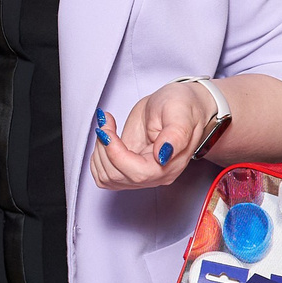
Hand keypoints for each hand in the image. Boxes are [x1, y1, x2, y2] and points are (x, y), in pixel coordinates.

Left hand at [89, 81, 218, 190]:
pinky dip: (97, 155)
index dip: (116, 154)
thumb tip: (163, 155)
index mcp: (169, 166)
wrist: (180, 105)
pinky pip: (103, 173)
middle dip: (104, 148)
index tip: (107, 131)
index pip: (137, 173)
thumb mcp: (181, 113)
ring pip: (106, 177)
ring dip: (99, 151)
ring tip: (107, 126)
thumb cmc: (184, 107)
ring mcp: (140, 172)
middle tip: (106, 123)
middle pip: (116, 176)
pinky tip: (107, 136)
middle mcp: (155, 175)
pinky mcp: (128, 166)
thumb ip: (175, 134)